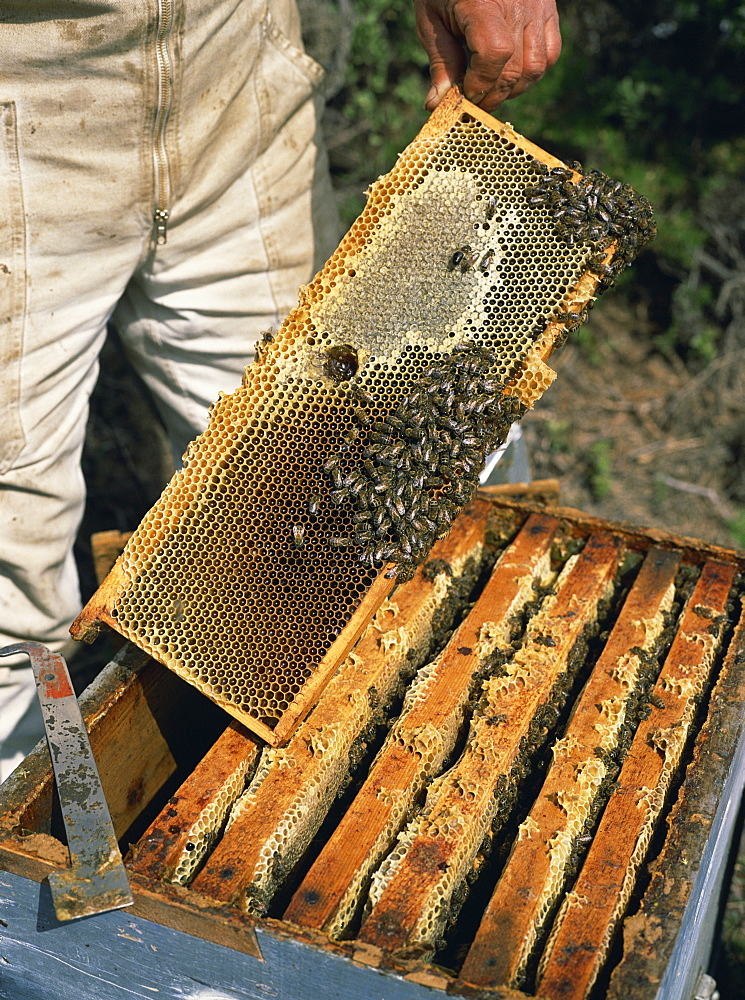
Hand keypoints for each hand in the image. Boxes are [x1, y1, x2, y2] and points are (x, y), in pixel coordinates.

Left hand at [415, 0, 560, 112]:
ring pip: (536, 67)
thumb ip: (440, 62)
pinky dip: (532, 72)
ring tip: (492, 88)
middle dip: (493, 94)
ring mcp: (537, 6)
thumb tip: (437, 105)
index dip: (481, 83)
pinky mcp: (548, 10)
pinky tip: (511, 74)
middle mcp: (517, 3)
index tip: (465, 93)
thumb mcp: (432, 21)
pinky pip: (550, 53)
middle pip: (515, 68)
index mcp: (483, 2)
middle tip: (475, 101)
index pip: (495, 53)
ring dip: (514, 89)